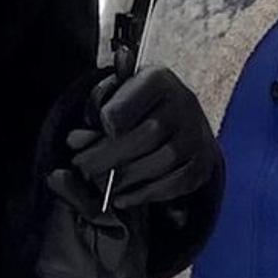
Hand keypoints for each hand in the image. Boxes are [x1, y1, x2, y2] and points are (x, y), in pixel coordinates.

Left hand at [48, 63, 218, 217]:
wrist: (175, 119)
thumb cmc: (132, 108)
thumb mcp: (113, 96)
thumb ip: (94, 112)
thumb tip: (75, 141)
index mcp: (157, 80)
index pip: (136, 99)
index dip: (108, 120)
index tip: (83, 135)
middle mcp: (184, 103)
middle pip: (148, 134)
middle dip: (108, 157)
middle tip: (82, 168)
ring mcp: (197, 134)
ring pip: (163, 161)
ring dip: (125, 178)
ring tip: (99, 183)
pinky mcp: (203, 162)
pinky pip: (177, 183)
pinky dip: (146, 194)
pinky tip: (122, 198)